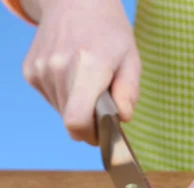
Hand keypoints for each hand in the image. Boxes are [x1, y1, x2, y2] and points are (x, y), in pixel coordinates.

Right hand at [21, 0, 139, 144]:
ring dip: (78, 107)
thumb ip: (129, 91)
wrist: (75, 2)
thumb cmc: (109, 32)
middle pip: (71, 120)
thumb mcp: (131, 59)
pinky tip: (74, 75)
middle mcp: (58, 69)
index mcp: (88, 67)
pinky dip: (66, 96)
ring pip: (61, 111)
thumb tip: (123, 118)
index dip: (90, 135)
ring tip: (90, 83)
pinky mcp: (30, 71)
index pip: (77, 120)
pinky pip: (52, 98)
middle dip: (90, 121)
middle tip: (105, 104)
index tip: (104, 132)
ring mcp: (40, 70)